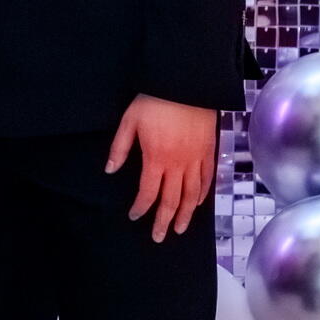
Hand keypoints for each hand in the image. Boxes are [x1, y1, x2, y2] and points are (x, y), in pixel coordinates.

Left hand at [107, 96, 218, 241]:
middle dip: (164, 221)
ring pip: (192, 194)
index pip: (148, 192)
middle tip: (159, 237)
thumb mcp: (129, 121)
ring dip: (185, 214)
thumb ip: (119, 148)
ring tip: (180, 229)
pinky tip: (197, 204)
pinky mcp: (209, 151)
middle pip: (171, 200)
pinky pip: (208, 178)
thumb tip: (110, 170)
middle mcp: (178, 164)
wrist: (186, 82)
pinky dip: (202, 194)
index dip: (141, 207)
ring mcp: (196, 159)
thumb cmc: (154, 100)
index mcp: (156, 158)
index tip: (135, 216)